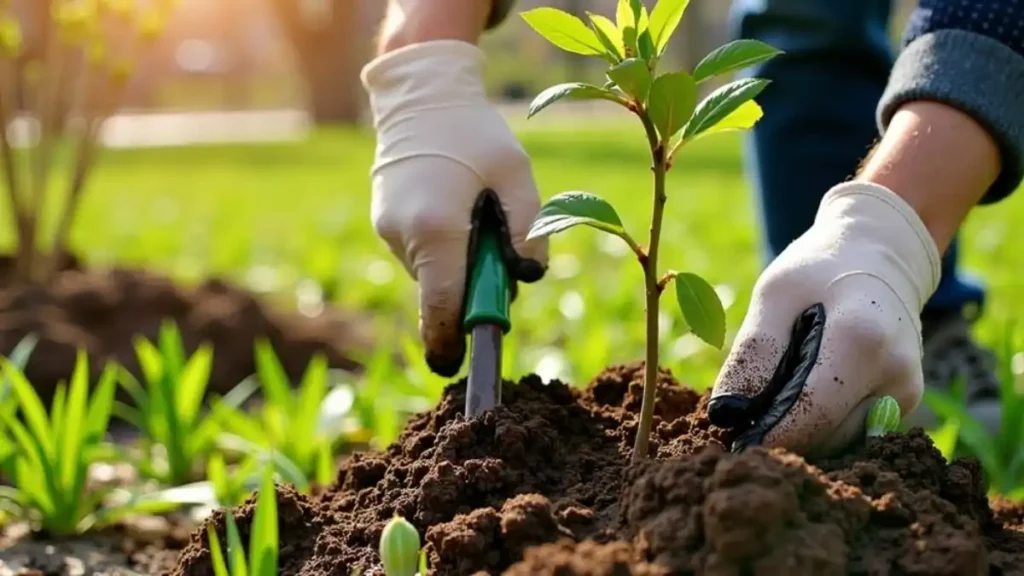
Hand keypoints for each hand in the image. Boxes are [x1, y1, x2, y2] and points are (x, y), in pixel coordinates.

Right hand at [361, 40, 547, 376]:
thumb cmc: (475, 132)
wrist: (419, 94)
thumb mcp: (517, 175)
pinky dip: (442, 249)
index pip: (443, 308)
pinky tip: (454, 208)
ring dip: (458, 264)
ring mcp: (389, 232)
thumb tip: (526, 278)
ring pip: (432, 276)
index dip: (454, 342)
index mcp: (437, 230)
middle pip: (443, 295)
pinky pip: (420, 256)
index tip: (459, 367)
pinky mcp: (384, 225)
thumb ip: (530, 230)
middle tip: (498, 246)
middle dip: (474, 289)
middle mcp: (405, 238)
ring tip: (475, 212)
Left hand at [708, 181, 941, 456]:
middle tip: (743, 422)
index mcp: (863, 340)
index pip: (811, 413)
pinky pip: (851, 431)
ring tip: (775, 395)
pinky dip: (821, 425)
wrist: (881, 256)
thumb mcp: (775, 296)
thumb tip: (728, 414)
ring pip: (838, 441)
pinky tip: (801, 394)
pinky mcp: (903, 404)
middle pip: (825, 435)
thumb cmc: (819, 270)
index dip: (768, 436)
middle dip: (780, 435)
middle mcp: (896, 375)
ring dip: (801, 432)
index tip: (732, 443)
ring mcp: (905, 394)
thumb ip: (754, 353)